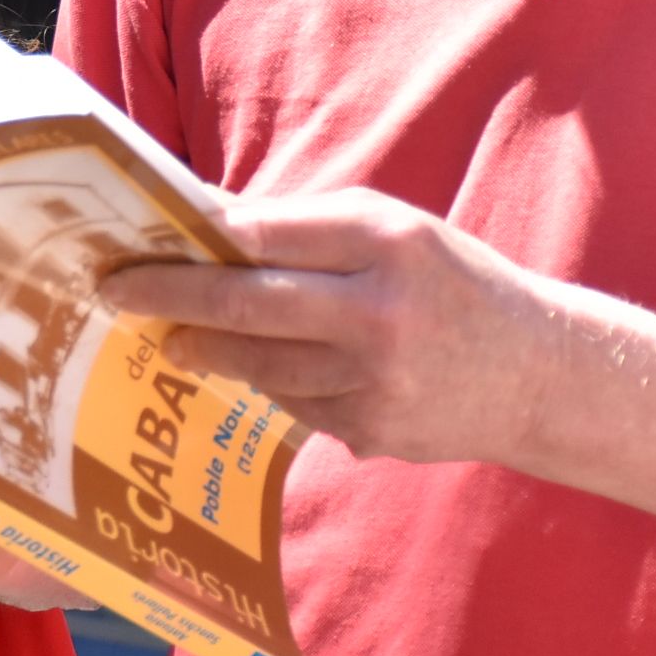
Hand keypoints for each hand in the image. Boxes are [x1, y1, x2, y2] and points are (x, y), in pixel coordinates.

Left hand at [98, 189, 569, 468]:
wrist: (542, 374)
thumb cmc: (449, 284)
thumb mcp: (392, 231)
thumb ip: (303, 227)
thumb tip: (202, 223)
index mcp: (384, 242)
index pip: (262, 236)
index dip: (190, 244)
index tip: (134, 246)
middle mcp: (379, 311)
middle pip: (245, 305)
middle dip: (168, 299)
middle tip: (113, 294)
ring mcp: (376, 380)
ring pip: (259, 364)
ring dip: (206, 350)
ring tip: (173, 338)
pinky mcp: (373, 432)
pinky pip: (292, 404)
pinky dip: (271, 385)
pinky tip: (264, 370)